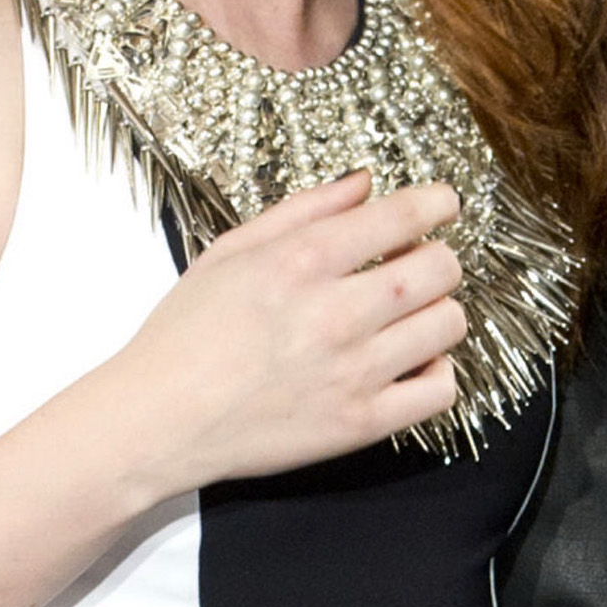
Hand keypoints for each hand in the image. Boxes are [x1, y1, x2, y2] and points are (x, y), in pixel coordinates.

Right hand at [111, 172, 466, 490]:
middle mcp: (334, 313)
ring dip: (439, 311)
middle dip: (438, 257)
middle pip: (440, 268)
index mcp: (301, 262)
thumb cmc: (184, 338)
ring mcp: (353, 371)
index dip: (438, 203)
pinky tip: (410, 363)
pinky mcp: (360, 422)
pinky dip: (438, 372)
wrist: (158, 420)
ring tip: (410, 316)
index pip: (403, 215)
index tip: (444, 205)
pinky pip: (440, 390)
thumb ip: (303, 210)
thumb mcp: (230, 251)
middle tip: (418, 265)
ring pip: (448, 324)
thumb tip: (363, 183)